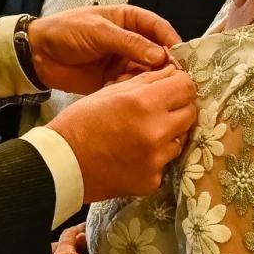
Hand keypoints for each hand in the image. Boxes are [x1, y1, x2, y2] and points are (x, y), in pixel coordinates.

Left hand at [28, 5, 180, 93]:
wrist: (37, 54)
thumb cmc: (67, 31)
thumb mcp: (98, 31)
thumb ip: (129, 42)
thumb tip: (161, 55)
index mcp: (129, 20)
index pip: (159, 28)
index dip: (173, 41)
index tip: (184, 58)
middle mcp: (131, 41)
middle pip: (159, 52)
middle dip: (168, 66)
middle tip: (179, 82)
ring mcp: (123, 62)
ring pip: (148, 72)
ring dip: (154, 82)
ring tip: (162, 93)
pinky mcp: (114, 81)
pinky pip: (133, 86)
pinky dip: (138, 92)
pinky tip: (142, 99)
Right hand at [46, 66, 197, 201]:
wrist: (63, 164)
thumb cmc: (81, 122)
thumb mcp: (110, 91)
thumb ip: (146, 81)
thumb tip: (172, 73)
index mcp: (145, 103)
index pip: (186, 86)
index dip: (179, 84)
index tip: (172, 87)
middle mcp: (156, 131)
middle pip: (190, 113)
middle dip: (177, 108)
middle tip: (158, 110)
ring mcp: (156, 159)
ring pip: (180, 139)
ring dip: (168, 134)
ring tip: (142, 134)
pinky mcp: (152, 180)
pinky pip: (165, 163)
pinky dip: (154, 158)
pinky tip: (134, 155)